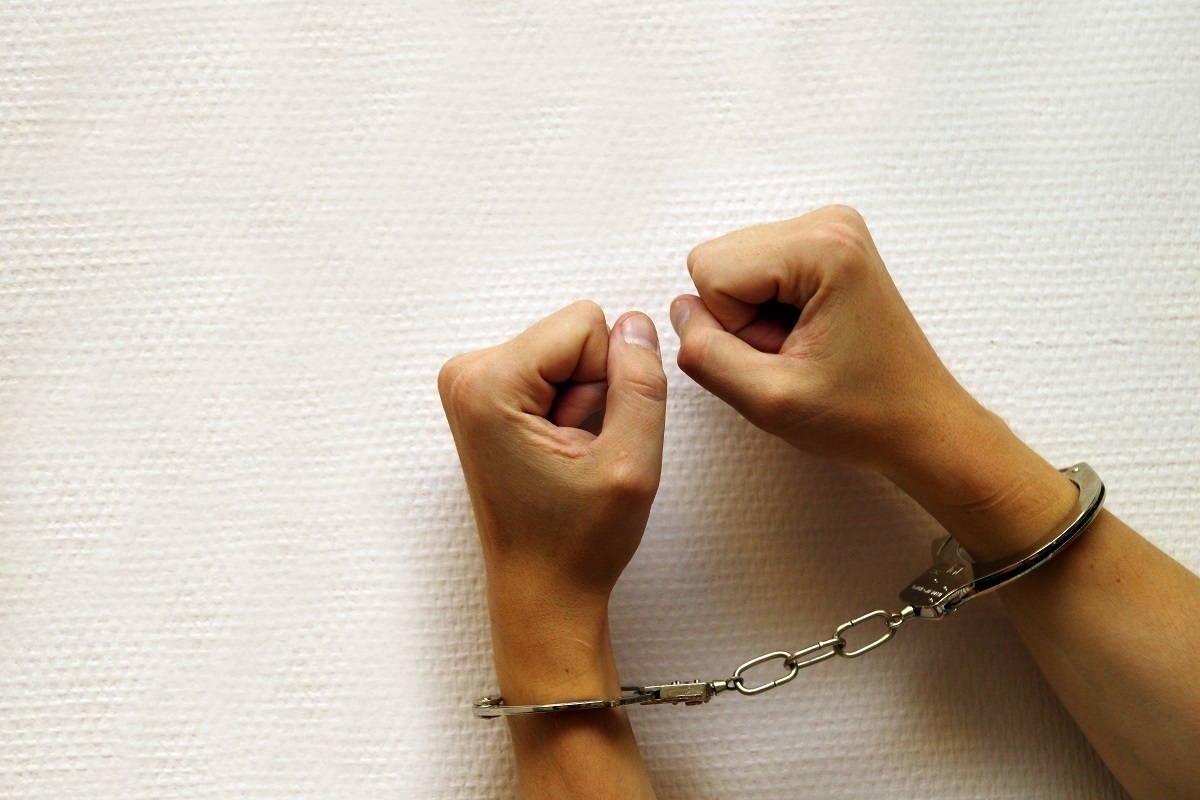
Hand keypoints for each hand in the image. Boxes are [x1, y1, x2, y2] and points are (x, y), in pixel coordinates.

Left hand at [438, 300, 666, 698]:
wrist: (540, 591)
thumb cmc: (575, 544)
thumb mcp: (631, 464)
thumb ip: (641, 383)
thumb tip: (637, 324)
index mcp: (487, 383)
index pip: (586, 323)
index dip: (609, 378)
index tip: (586, 437)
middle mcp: (466, 374)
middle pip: (573, 334)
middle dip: (591, 389)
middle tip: (575, 453)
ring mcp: (470, 384)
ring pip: (567, 352)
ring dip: (581, 403)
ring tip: (565, 458)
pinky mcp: (484, 396)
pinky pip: (552, 371)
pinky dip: (566, 409)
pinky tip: (555, 454)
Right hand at [671, 205, 973, 474]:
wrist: (921, 425)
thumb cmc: (865, 415)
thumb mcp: (769, 401)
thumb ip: (705, 353)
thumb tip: (679, 310)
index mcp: (823, 246)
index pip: (710, 270)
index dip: (731, 328)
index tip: (783, 354)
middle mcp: (828, 222)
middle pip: (718, 262)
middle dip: (740, 319)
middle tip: (792, 354)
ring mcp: (829, 230)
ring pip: (730, 268)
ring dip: (752, 318)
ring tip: (802, 347)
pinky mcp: (826, 247)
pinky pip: (753, 272)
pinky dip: (766, 311)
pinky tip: (806, 336)